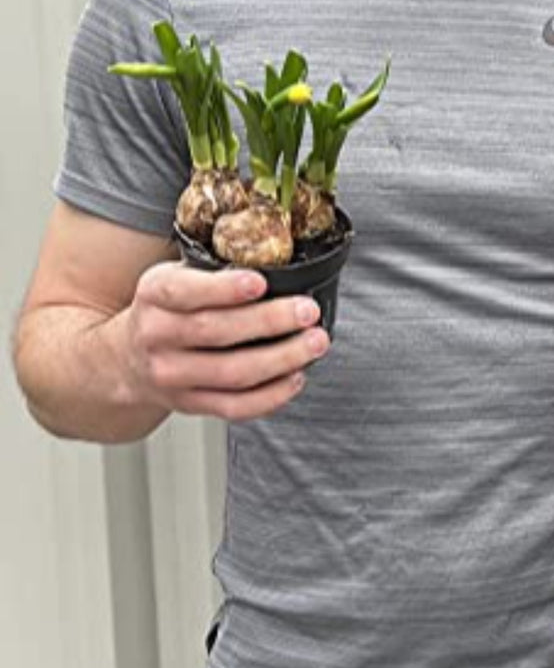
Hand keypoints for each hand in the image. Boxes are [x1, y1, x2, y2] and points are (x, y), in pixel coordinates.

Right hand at [124, 260, 329, 421]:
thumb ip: (214, 270)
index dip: (224, 288)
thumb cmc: (168, 308)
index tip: (260, 282)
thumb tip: (278, 261)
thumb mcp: (177, 274)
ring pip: (231, 373)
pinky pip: (234, 406)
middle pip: (216, 332)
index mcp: (154, 294)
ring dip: (281, 359)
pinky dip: (270, 395)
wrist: (125, 358)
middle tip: (307, 311)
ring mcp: (171, 375)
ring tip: (314, 342)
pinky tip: (295, 376)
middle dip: (270, 321)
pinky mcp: (188, 404)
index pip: (184, 291)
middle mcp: (157, 336)